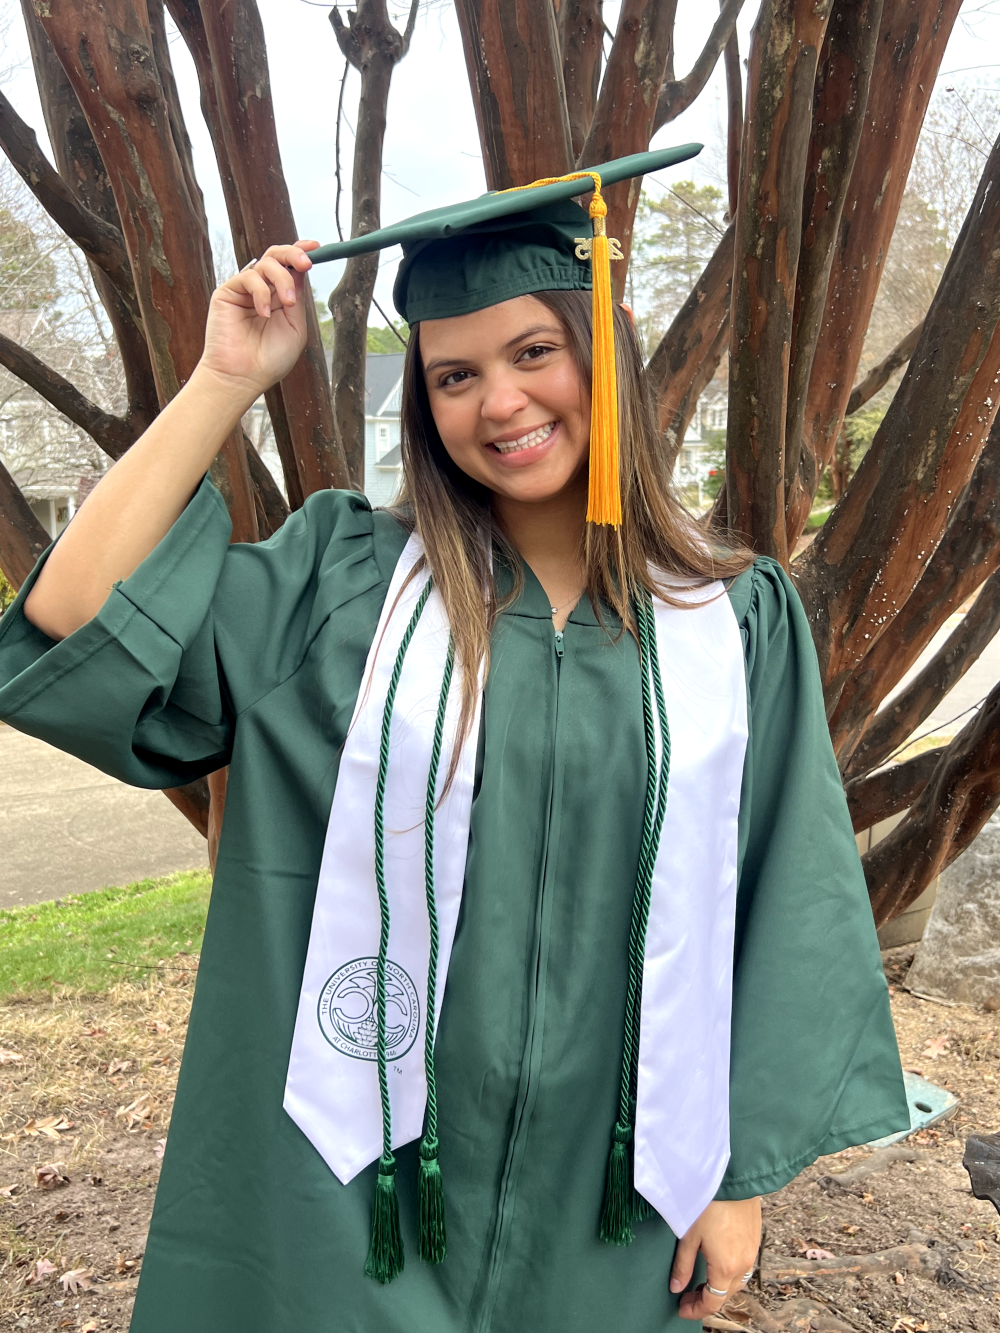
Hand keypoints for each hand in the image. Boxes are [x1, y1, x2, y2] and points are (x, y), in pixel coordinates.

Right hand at [197, 240, 318, 401]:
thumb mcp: (295, 326)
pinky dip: (262, 293)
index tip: (316, 247)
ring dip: (282, 279)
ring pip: (266, 263)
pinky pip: (249, 277)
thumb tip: (301, 269)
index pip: (289, 267)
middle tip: (305, 263)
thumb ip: (298, 297)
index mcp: (280, 297)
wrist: (244, 377)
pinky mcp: (228, 292)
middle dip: (293, 254)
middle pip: (276, 256)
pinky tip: (263, 314)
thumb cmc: (270, 359)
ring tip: (287, 303)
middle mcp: (262, 290)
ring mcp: (244, 290)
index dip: (301, 252)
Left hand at [670, 1197, 760, 1321]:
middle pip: (726, 1294)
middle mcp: (743, 1264)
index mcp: (725, 1267)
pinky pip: (744, 1267)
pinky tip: (717, 1264)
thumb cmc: (708, 1203)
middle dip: (706, 1299)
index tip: (681, 1309)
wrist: (733, 1177)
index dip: (696, 1309)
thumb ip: (682, 1265)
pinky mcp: (755, 1240)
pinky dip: (730, 1274)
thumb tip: (677, 1288)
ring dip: (720, 1287)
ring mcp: (752, 1252)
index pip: (713, 1301)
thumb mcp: (688, 1235)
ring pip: (737, 1282)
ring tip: (701, 1282)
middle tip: (687, 1295)